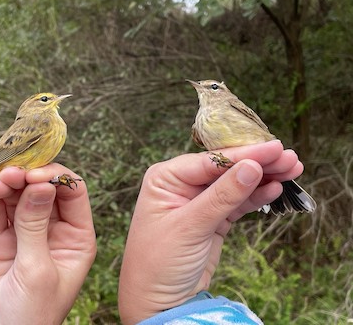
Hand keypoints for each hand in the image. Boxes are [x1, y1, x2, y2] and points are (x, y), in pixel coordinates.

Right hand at [0, 164, 95, 324]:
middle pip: (43, 190)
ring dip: (6, 186)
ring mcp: (24, 234)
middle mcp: (53, 232)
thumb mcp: (38, 270)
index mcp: (76, 239)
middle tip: (10, 174)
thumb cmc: (30, 317)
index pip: (73, 193)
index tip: (34, 175)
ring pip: (18, 197)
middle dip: (27, 178)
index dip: (56, 177)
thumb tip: (42, 184)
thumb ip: (36, 224)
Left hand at [118, 140, 302, 323]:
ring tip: (292, 169)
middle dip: (257, 162)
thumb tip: (252, 166)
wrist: (157, 301)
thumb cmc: (159, 262)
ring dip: (262, 177)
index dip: (243, 154)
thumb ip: (222, 196)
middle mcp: (181, 185)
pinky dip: (256, 197)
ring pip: (235, 184)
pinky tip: (275, 188)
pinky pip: (237, 204)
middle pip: (225, 168)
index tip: (273, 148)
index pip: (210, 161)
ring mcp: (198, 202)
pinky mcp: (212, 220)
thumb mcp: (190, 227)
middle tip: (289, 157)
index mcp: (166, 178)